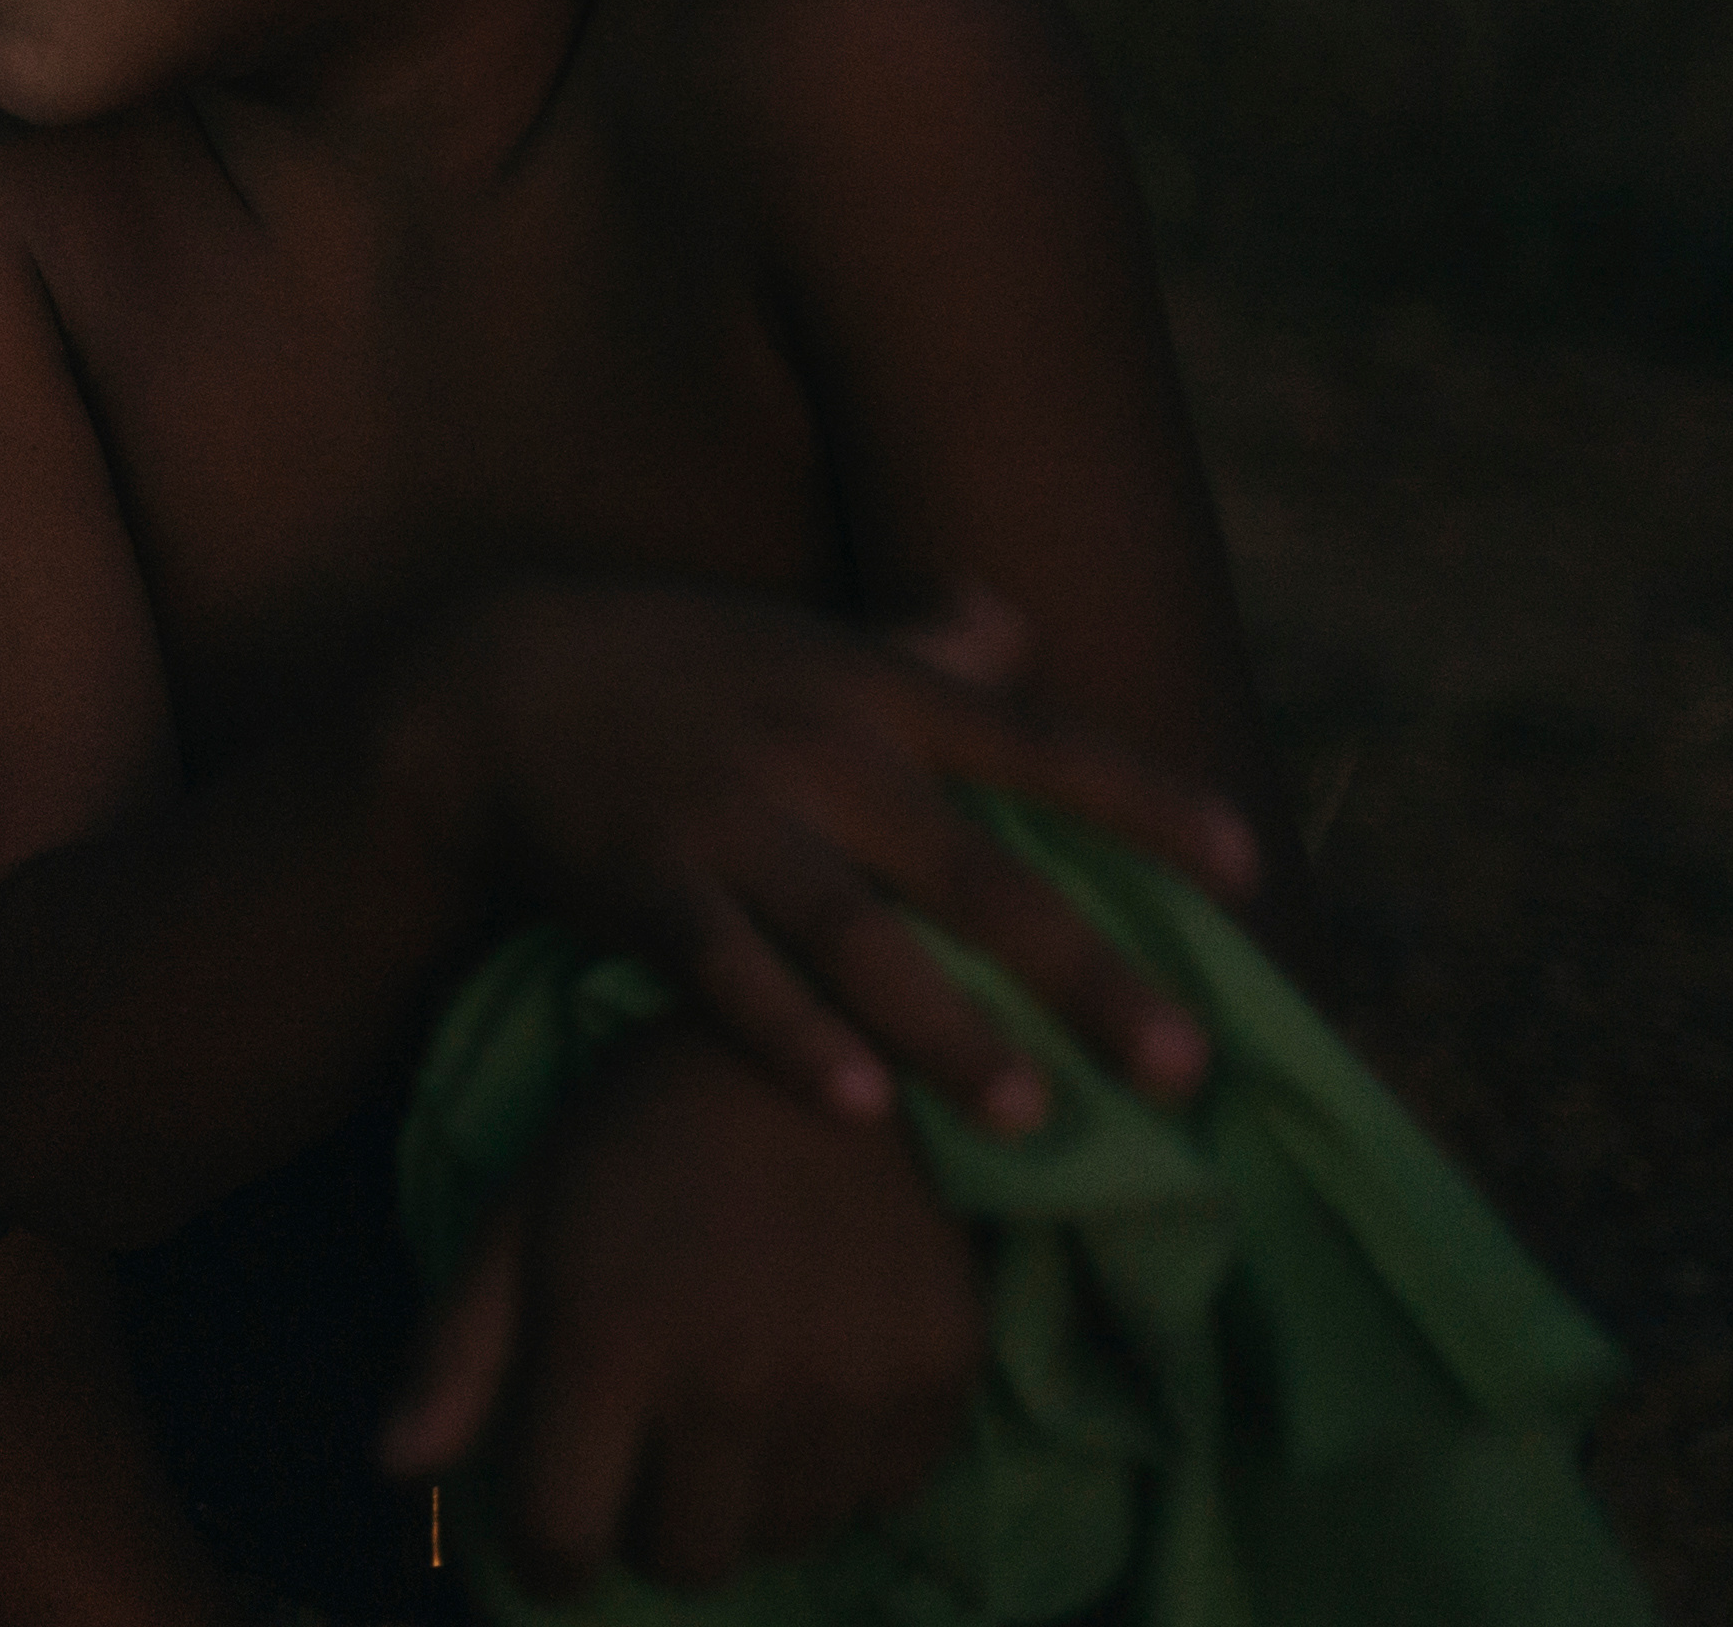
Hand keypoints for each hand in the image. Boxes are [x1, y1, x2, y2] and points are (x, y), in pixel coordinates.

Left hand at [387, 1018, 976, 1595]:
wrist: (807, 1035)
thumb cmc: (633, 1135)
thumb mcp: (521, 1217)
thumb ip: (456, 1354)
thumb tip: (395, 1472)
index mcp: (612, 1340)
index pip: (565, 1539)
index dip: (547, 1553)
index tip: (554, 1530)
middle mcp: (737, 1379)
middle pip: (686, 1560)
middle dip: (649, 1523)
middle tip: (647, 1450)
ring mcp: (851, 1381)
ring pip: (789, 1536)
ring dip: (748, 1497)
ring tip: (728, 1401)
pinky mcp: (940, 1369)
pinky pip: (883, 1491)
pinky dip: (841, 1463)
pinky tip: (812, 1378)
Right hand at [418, 578, 1254, 1132]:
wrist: (486, 678)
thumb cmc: (670, 664)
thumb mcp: (799, 635)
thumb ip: (918, 642)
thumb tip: (1019, 619)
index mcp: (871, 690)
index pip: (1035, 743)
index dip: (1143, 801)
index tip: (1247, 866)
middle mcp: (816, 753)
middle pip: (971, 870)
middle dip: (1081, 969)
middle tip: (1183, 1063)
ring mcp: (726, 820)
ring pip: (854, 935)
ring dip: (944, 1028)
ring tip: (1027, 1113)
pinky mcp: (640, 880)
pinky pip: (723, 970)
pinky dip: (787, 1035)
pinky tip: (853, 1103)